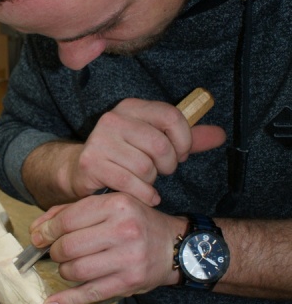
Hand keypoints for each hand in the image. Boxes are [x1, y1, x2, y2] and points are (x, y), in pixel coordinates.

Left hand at [29, 193, 186, 303]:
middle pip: (69, 246)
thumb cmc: (135, 223)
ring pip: (76, 270)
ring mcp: (127, 258)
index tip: (39, 237)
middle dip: (55, 252)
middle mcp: (123, 230)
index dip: (47, 231)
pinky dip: (66, 301)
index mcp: (117, 205)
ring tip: (70, 266)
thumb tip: (36, 229)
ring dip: (64, 270)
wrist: (173, 246)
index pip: (68, 219)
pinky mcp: (128, 282)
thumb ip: (71, 211)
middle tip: (56, 252)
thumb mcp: (109, 205)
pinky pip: (89, 293)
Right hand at [61, 98, 224, 205]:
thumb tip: (220, 134)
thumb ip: (188, 139)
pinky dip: (144, 194)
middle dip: (168, 164)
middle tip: (162, 171)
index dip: (184, 139)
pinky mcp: (91, 163)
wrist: (82, 170)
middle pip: (160, 144)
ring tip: (145, 180)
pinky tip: (144, 195)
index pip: (171, 116)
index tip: (181, 154)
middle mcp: (113, 119)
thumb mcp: (157, 142)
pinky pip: (131, 183)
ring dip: (151, 181)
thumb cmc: (126, 156)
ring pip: (145, 167)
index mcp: (132, 107)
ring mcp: (100, 140)